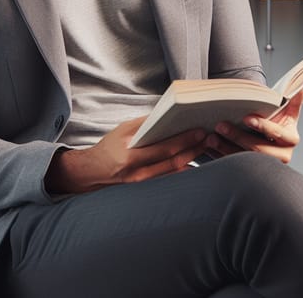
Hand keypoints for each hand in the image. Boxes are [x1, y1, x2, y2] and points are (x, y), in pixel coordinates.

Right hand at [45, 117, 207, 193]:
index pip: (164, 148)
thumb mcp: (124, 129)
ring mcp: (142, 184)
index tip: (200, 131)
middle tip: (209, 138)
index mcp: (131, 156)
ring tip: (205, 146)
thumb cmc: (109, 146)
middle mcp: (138, 173)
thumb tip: (168, 114)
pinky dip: (182, 169)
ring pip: (174, 172)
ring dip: (192, 159)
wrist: (92, 172)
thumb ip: (145, 123)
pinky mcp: (146, 188)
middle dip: (194, 149)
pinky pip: (169, 178)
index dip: (185, 140)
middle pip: (173, 162)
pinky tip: (194, 161)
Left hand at [204, 88, 302, 163]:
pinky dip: (220, 157)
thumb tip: (302, 89)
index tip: (246, 118)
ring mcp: (266, 165)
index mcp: (290, 140)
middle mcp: (281, 155)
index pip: (276, 133)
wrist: (272, 138)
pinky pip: (235, 166)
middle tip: (221, 126)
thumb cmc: (279, 122)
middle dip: (237, 137)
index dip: (261, 126)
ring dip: (225, 148)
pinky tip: (210, 148)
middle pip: (257, 149)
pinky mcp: (252, 171)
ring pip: (244, 159)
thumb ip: (294, 102)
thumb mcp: (288, 112)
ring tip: (211, 137)